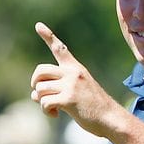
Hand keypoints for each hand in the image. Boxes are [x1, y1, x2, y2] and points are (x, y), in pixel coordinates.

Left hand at [30, 22, 120, 137]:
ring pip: (39, 89)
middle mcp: (72, 73)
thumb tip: (33, 94)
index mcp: (75, 68)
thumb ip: (58, 87)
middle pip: (40, 71)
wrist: (110, 118)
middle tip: (40, 94)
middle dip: (35, 84)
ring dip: (41, 102)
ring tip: (53, 108)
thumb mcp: (78, 90)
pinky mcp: (68, 99)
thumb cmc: (93, 107)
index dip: (48, 36)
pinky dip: (46, 110)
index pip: (60, 49)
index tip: (38, 25)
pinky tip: (55, 114)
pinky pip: (44, 102)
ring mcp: (71, 85)